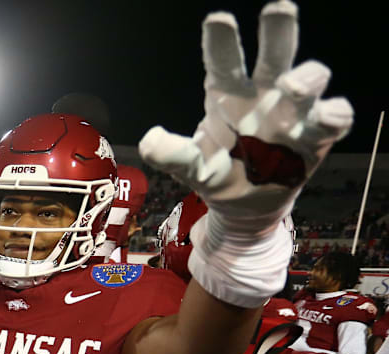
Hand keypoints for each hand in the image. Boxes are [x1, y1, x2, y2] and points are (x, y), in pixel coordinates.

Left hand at [138, 1, 352, 229]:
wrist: (247, 203)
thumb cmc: (219, 170)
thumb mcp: (191, 166)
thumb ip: (172, 154)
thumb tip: (149, 141)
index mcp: (228, 93)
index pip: (225, 62)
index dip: (222, 41)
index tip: (218, 19)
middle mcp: (264, 92)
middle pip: (275, 54)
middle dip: (278, 31)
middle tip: (277, 8)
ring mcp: (294, 111)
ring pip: (311, 78)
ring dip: (307, 77)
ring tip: (291, 87)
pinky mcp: (318, 134)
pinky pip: (334, 116)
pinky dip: (334, 114)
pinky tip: (325, 117)